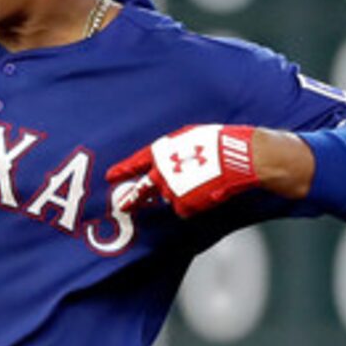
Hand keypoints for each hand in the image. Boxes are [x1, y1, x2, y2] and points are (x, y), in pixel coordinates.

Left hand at [109, 123, 261, 217]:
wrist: (235, 158)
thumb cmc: (217, 143)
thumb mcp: (190, 137)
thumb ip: (174, 151)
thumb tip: (170, 161)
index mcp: (161, 152)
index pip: (137, 162)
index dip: (123, 170)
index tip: (110, 176)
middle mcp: (161, 172)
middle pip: (143, 190)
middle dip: (133, 199)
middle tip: (124, 207)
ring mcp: (170, 190)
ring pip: (171, 198)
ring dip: (182, 194)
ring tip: (202, 183)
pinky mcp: (183, 205)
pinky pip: (184, 208)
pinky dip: (194, 204)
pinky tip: (206, 192)